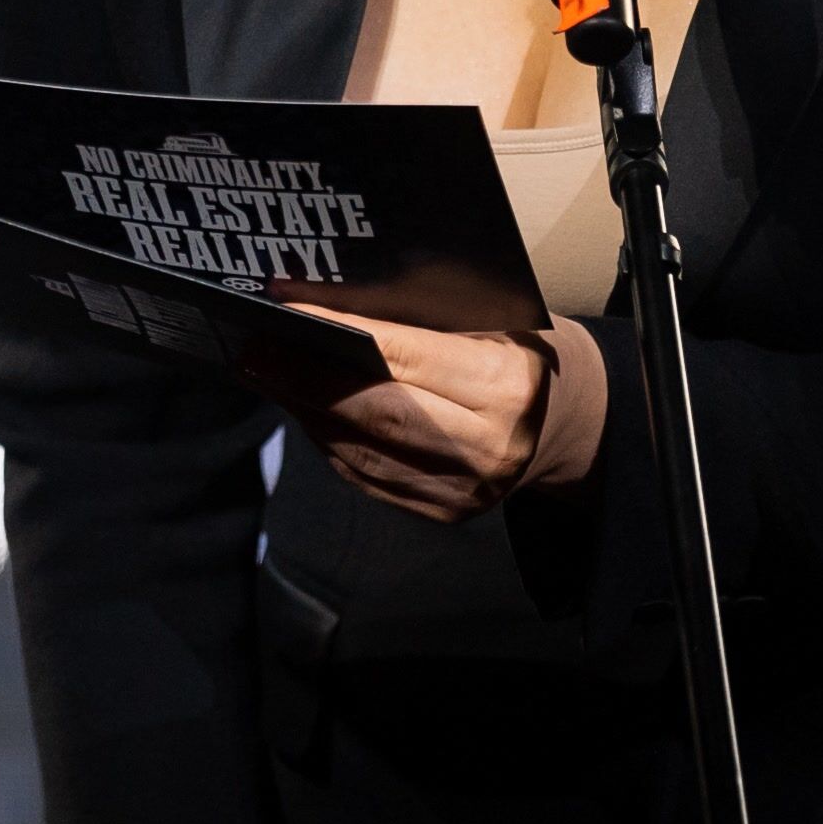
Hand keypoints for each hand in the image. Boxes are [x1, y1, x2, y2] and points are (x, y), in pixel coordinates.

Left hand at [259, 304, 607, 522]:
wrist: (570, 423)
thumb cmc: (520, 353)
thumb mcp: (491, 323)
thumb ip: (422, 324)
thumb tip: (329, 311)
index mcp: (504, 386)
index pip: (405, 358)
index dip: (339, 337)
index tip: (287, 312)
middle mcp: (484, 447)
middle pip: (374, 413)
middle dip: (304, 380)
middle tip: (253, 348)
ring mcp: (462, 490)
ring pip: (361, 451)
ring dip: (305, 411)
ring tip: (265, 373)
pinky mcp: (442, 512)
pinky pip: (367, 476)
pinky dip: (328, 440)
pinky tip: (302, 409)